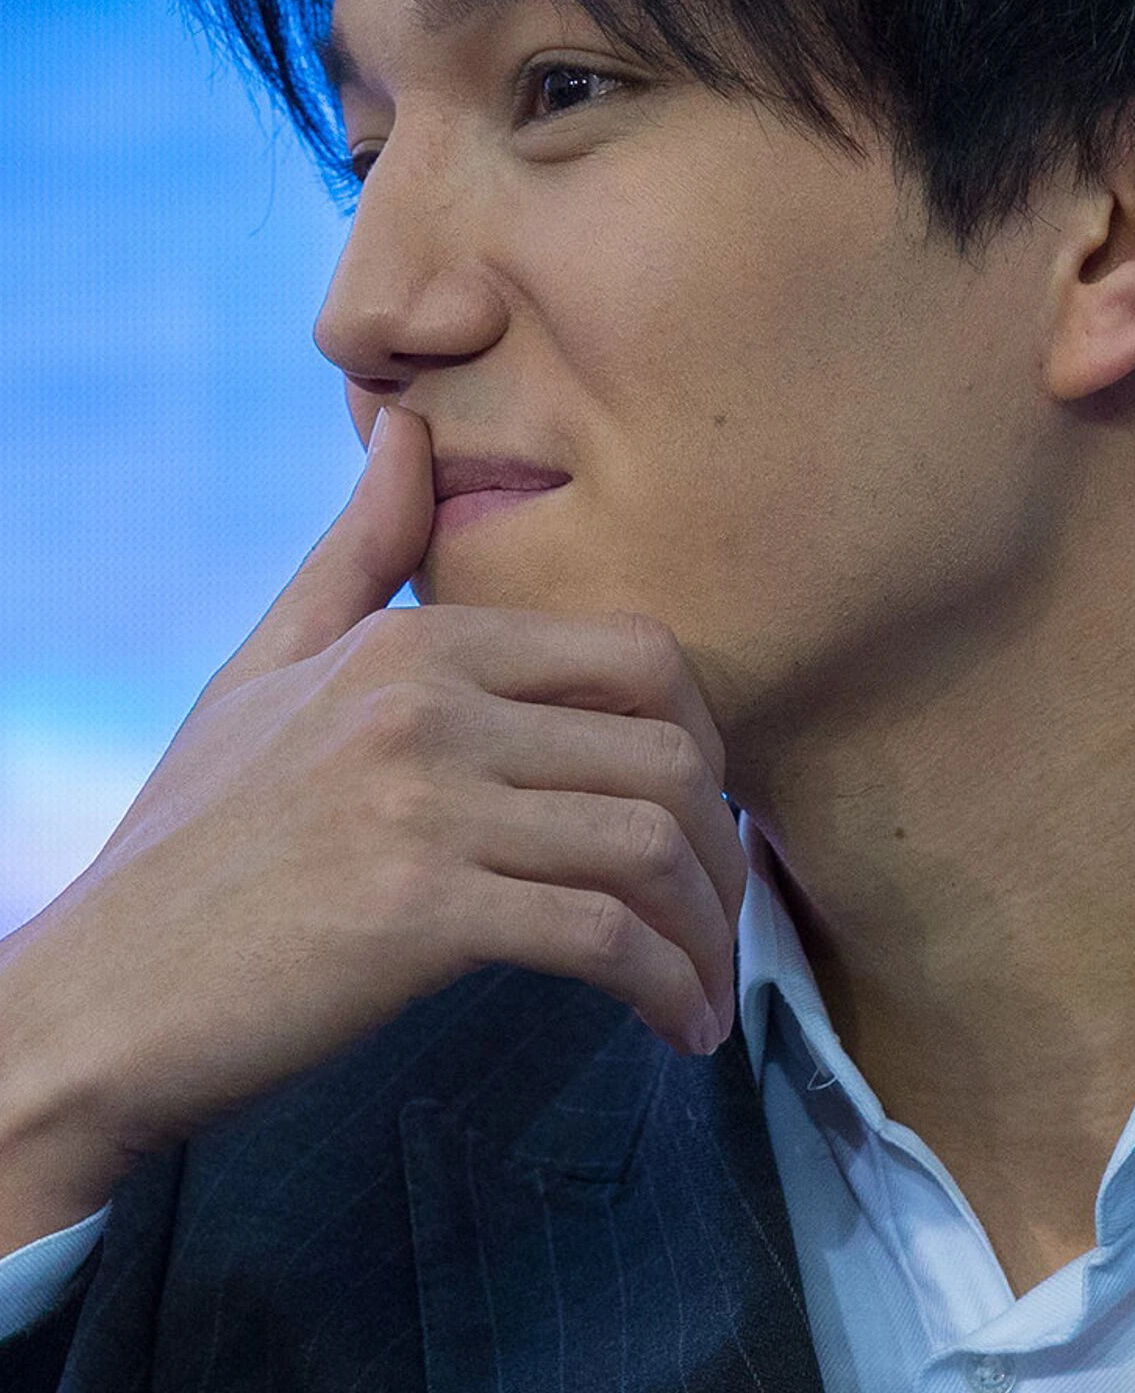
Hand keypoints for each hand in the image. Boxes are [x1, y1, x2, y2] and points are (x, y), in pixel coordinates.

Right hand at [0, 404, 747, 1175]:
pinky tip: (678, 1027)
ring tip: (708, 983)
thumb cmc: (193, 841)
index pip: (639, 657)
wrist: (95, 995)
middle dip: (723, 843)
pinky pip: (602, 936)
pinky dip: (666, 986)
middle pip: (667, 751)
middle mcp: (429, 703)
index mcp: (413, 642)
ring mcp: (424, 804)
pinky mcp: (417, 913)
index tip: (701, 812)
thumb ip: (355, 551)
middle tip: (722, 909)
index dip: (703, 739)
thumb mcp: (266, 669)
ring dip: (707, 928)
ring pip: (650, 843)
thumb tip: (408, 423)